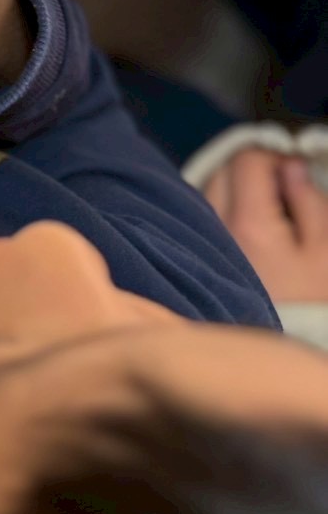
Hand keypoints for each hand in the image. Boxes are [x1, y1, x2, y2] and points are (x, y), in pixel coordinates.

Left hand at [205, 148, 327, 302]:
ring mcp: (201, 248)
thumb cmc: (316, 305)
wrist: (291, 358)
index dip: (271, 155)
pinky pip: (202, 221)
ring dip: (230, 189)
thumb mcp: (327, 251)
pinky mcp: (198, 264)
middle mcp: (215, 230)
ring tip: (264, 207)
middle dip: (247, 169)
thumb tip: (289, 166)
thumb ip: (308, 201)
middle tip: (278, 184)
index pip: (246, 162)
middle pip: (219, 172)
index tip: (290, 165)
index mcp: (250, 224)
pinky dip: (220, 213)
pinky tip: (245, 229)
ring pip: (206, 194)